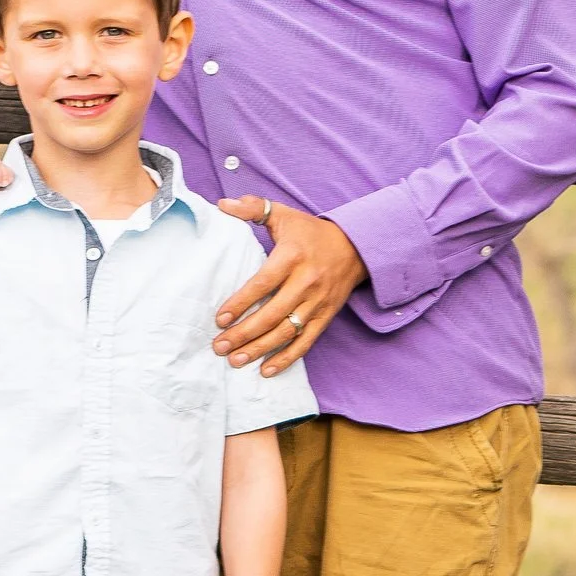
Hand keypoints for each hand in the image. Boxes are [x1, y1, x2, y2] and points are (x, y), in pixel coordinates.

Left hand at [215, 201, 367, 372]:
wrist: (356, 246)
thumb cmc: (311, 232)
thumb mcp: (284, 214)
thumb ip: (252, 208)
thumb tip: (222, 205)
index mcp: (292, 257)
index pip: (263, 283)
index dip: (241, 302)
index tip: (220, 318)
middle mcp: (306, 282)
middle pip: (272, 314)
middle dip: (244, 333)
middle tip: (219, 346)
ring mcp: (317, 302)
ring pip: (286, 332)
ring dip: (260, 349)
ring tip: (235, 360)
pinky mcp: (326, 316)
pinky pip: (305, 342)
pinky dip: (287, 359)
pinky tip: (266, 370)